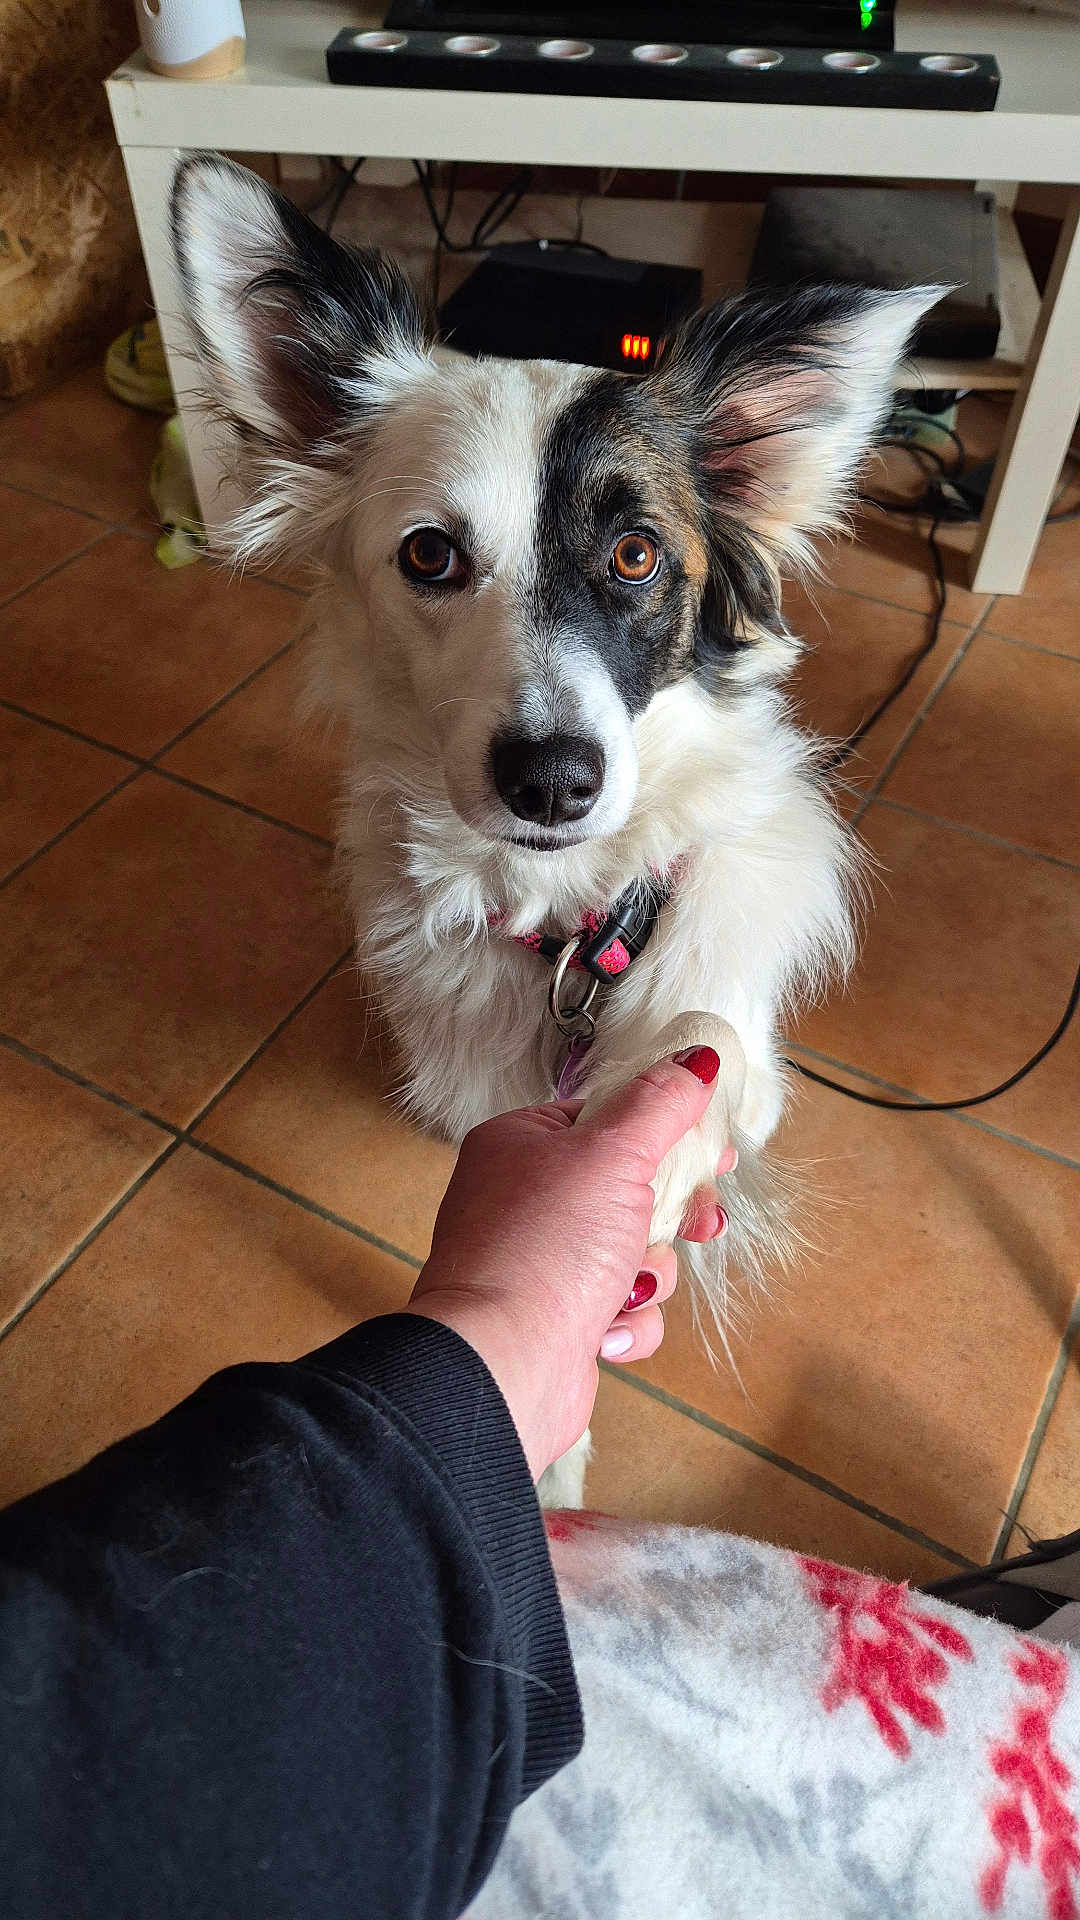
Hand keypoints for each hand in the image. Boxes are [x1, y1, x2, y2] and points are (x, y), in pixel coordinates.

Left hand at [405, 1047, 718, 1477]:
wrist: (504, 1365)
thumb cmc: (545, 1248)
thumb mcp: (612, 1155)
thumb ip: (659, 1104)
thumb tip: (696, 1058)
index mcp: (521, 1144)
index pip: (605, 1118)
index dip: (664, 1131)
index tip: (714, 1149)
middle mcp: (524, 1201)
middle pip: (630, 1188)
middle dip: (671, 1212)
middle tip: (700, 1222)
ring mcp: (542, 1263)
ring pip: (635, 1252)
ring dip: (648, 1272)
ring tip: (628, 1285)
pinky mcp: (560, 1320)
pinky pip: (624, 1307)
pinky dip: (628, 1320)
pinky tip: (606, 1328)